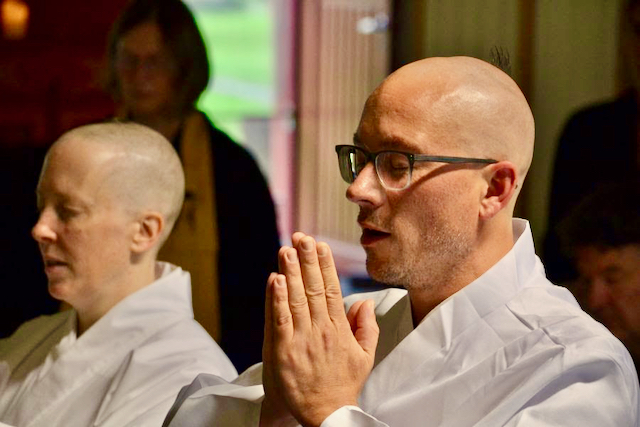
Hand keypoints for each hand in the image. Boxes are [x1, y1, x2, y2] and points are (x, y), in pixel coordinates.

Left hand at [261, 233, 378, 426]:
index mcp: (340, 329)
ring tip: (287, 249)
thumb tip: (363, 301)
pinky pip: (280, 319)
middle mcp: (321, 330)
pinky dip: (277, 298)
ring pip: (296, 298)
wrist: (325, 414)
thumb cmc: (343, 385)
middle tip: (302, 237)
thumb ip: (367, 327)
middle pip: (313, 288)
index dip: (325, 265)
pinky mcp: (283, 350)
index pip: (332, 289)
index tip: (320, 244)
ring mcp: (302, 339)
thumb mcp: (365, 356)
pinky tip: (274, 279)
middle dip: (307, 260)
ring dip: (291, 272)